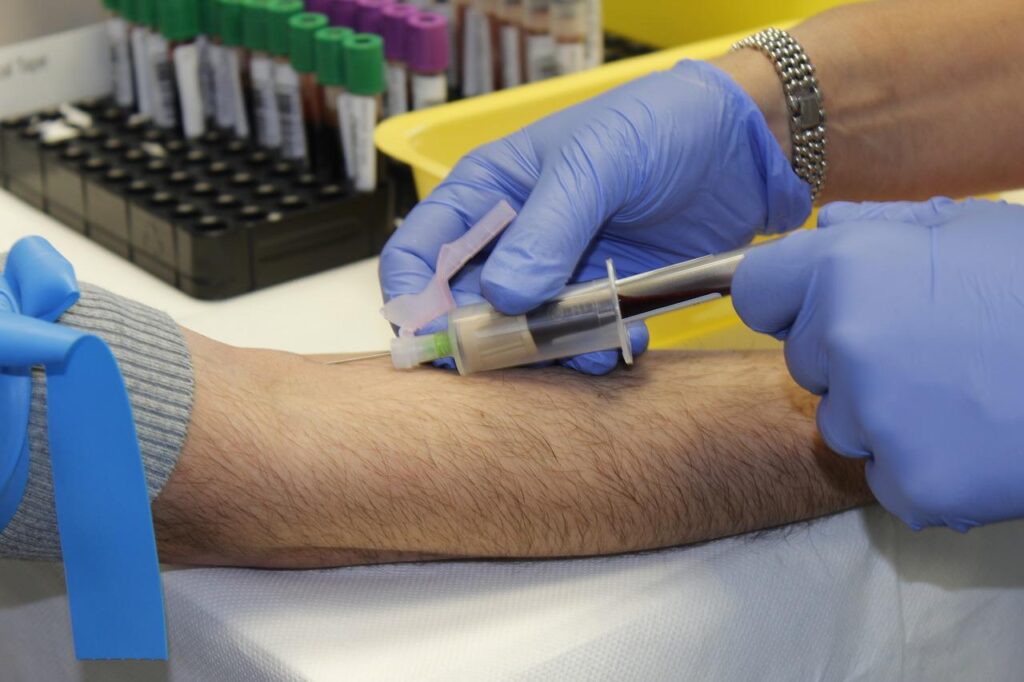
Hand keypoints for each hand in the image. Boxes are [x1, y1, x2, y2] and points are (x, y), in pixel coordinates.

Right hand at [380, 60, 810, 373]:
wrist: (745, 144)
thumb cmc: (658, 126)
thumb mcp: (595, 163)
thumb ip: (547, 230)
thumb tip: (504, 300)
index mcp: (489, 194)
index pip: (419, 253)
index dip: (413, 300)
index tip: (433, 340)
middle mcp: (513, 241)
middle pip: (466, 310)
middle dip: (487, 341)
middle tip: (520, 357)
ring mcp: (559, 275)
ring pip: (524, 337)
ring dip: (548, 354)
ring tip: (588, 347)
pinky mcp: (604, 300)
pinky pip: (580, 344)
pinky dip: (596, 352)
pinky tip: (627, 338)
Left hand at [732, 197, 1023, 530]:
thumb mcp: (970, 228)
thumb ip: (880, 229)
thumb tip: (824, 232)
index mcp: (846, 268)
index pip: (757, 292)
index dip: (789, 301)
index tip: (817, 309)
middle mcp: (844, 342)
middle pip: (803, 363)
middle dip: (849, 360)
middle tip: (931, 351)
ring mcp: (875, 419)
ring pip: (843, 425)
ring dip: (885, 417)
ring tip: (964, 394)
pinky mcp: (912, 485)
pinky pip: (888, 478)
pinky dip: (923, 468)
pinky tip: (977, 439)